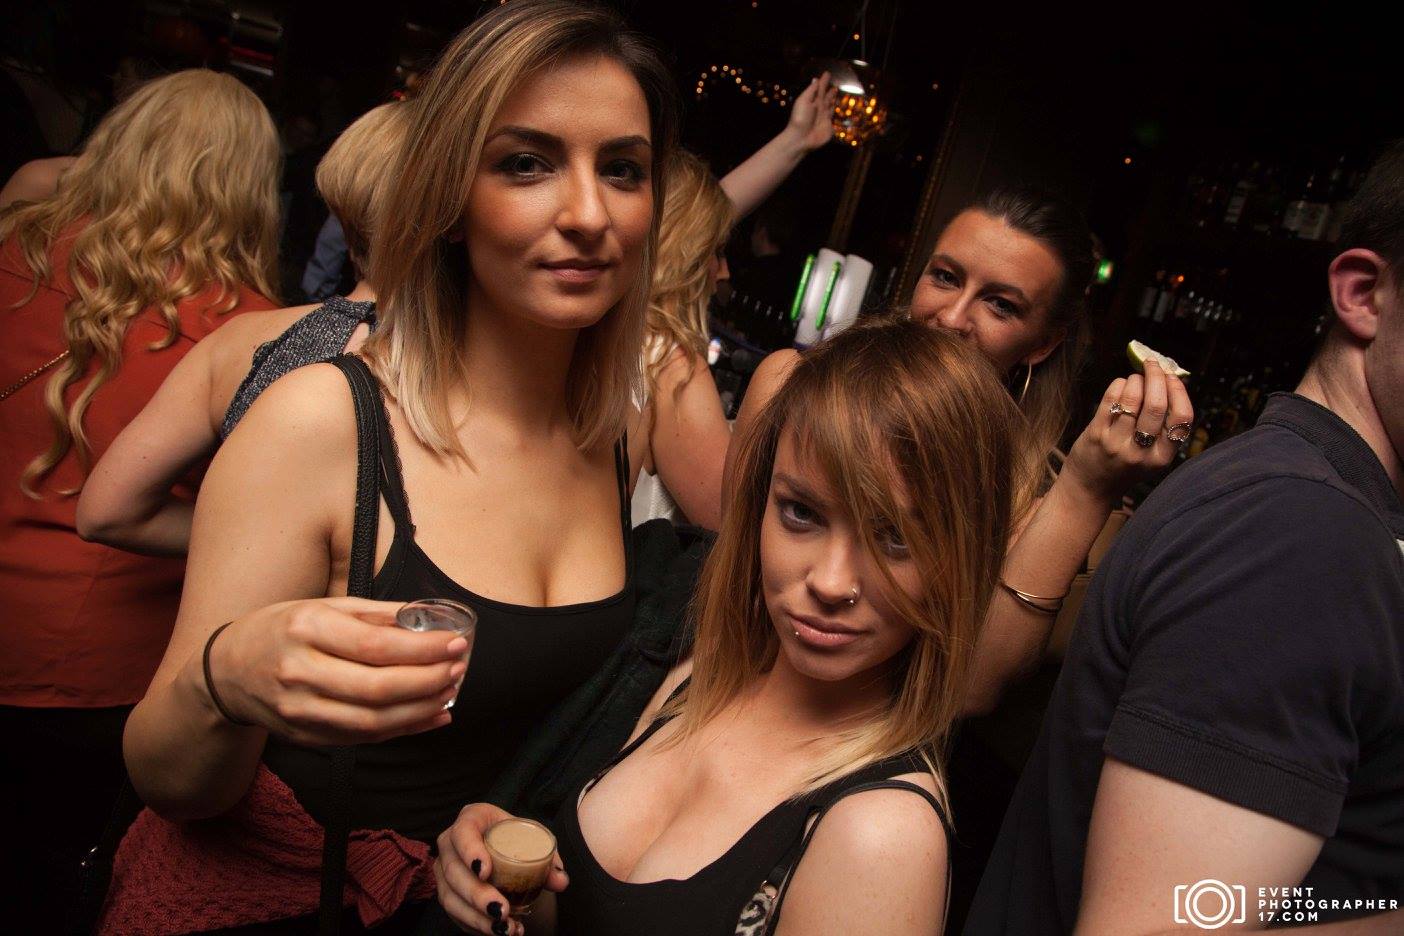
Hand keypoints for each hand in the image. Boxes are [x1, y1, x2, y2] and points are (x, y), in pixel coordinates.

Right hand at [207, 596, 466, 745]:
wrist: (226, 672)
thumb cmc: (282, 629)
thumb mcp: (322, 606)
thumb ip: (375, 614)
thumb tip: (429, 617)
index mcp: (306, 629)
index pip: (374, 646)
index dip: (421, 649)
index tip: (456, 643)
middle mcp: (300, 672)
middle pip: (377, 688)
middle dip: (428, 681)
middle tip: (459, 668)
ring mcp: (300, 710)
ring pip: (373, 721)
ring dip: (421, 709)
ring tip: (451, 691)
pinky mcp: (306, 735)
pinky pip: (364, 738)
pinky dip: (404, 729)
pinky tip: (432, 715)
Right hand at [436, 803, 568, 935]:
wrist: (501, 844)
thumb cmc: (513, 837)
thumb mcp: (531, 838)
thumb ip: (548, 859)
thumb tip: (561, 880)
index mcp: (472, 819)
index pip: (463, 831)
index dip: (470, 851)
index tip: (485, 871)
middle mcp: (451, 844)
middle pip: (454, 871)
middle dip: (477, 895)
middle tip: (501, 910)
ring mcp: (444, 870)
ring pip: (450, 898)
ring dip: (476, 918)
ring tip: (504, 928)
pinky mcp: (447, 892)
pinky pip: (455, 914)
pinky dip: (477, 926)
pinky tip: (500, 930)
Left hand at [782, 72, 837, 151]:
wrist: (801, 138)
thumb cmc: (800, 118)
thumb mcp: (804, 101)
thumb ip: (811, 91)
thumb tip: (816, 79)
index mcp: (813, 100)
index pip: (819, 88)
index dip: (824, 81)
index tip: (827, 73)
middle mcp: (819, 108)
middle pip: (826, 97)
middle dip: (829, 91)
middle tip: (834, 85)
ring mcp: (824, 118)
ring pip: (830, 106)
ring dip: (833, 100)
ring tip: (836, 95)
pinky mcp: (829, 127)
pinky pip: (834, 118)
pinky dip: (836, 113)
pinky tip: (837, 110)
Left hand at [1062, 361, 1194, 502]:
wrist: (1090, 488)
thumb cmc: (1124, 466)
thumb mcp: (1151, 456)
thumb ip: (1162, 427)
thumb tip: (1170, 380)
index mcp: (1162, 458)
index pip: (1181, 418)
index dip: (1179, 391)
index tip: (1173, 377)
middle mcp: (1141, 452)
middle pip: (1157, 405)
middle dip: (1157, 377)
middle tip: (1153, 365)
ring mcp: (1117, 443)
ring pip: (1133, 398)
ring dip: (1136, 379)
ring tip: (1136, 378)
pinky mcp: (1096, 434)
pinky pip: (1111, 399)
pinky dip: (1119, 385)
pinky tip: (1121, 385)